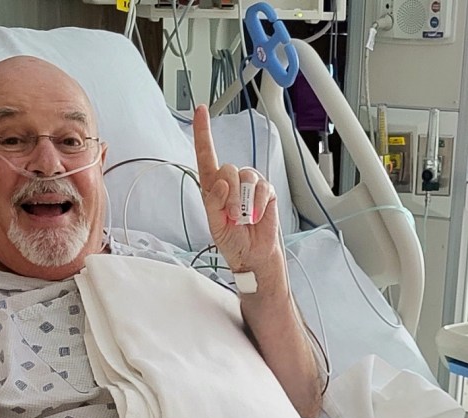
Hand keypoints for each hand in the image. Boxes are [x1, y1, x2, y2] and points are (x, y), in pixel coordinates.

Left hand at [193, 104, 280, 274]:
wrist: (253, 255)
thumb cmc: (232, 241)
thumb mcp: (214, 225)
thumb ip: (213, 202)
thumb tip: (222, 182)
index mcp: (213, 187)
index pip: (206, 155)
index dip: (204, 132)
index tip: (201, 111)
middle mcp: (231, 182)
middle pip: (228, 168)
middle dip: (229, 192)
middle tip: (231, 214)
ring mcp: (250, 186)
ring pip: (245, 176)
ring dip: (244, 201)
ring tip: (244, 219)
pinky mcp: (266, 192)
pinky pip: (262, 188)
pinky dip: (258, 204)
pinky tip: (256, 216)